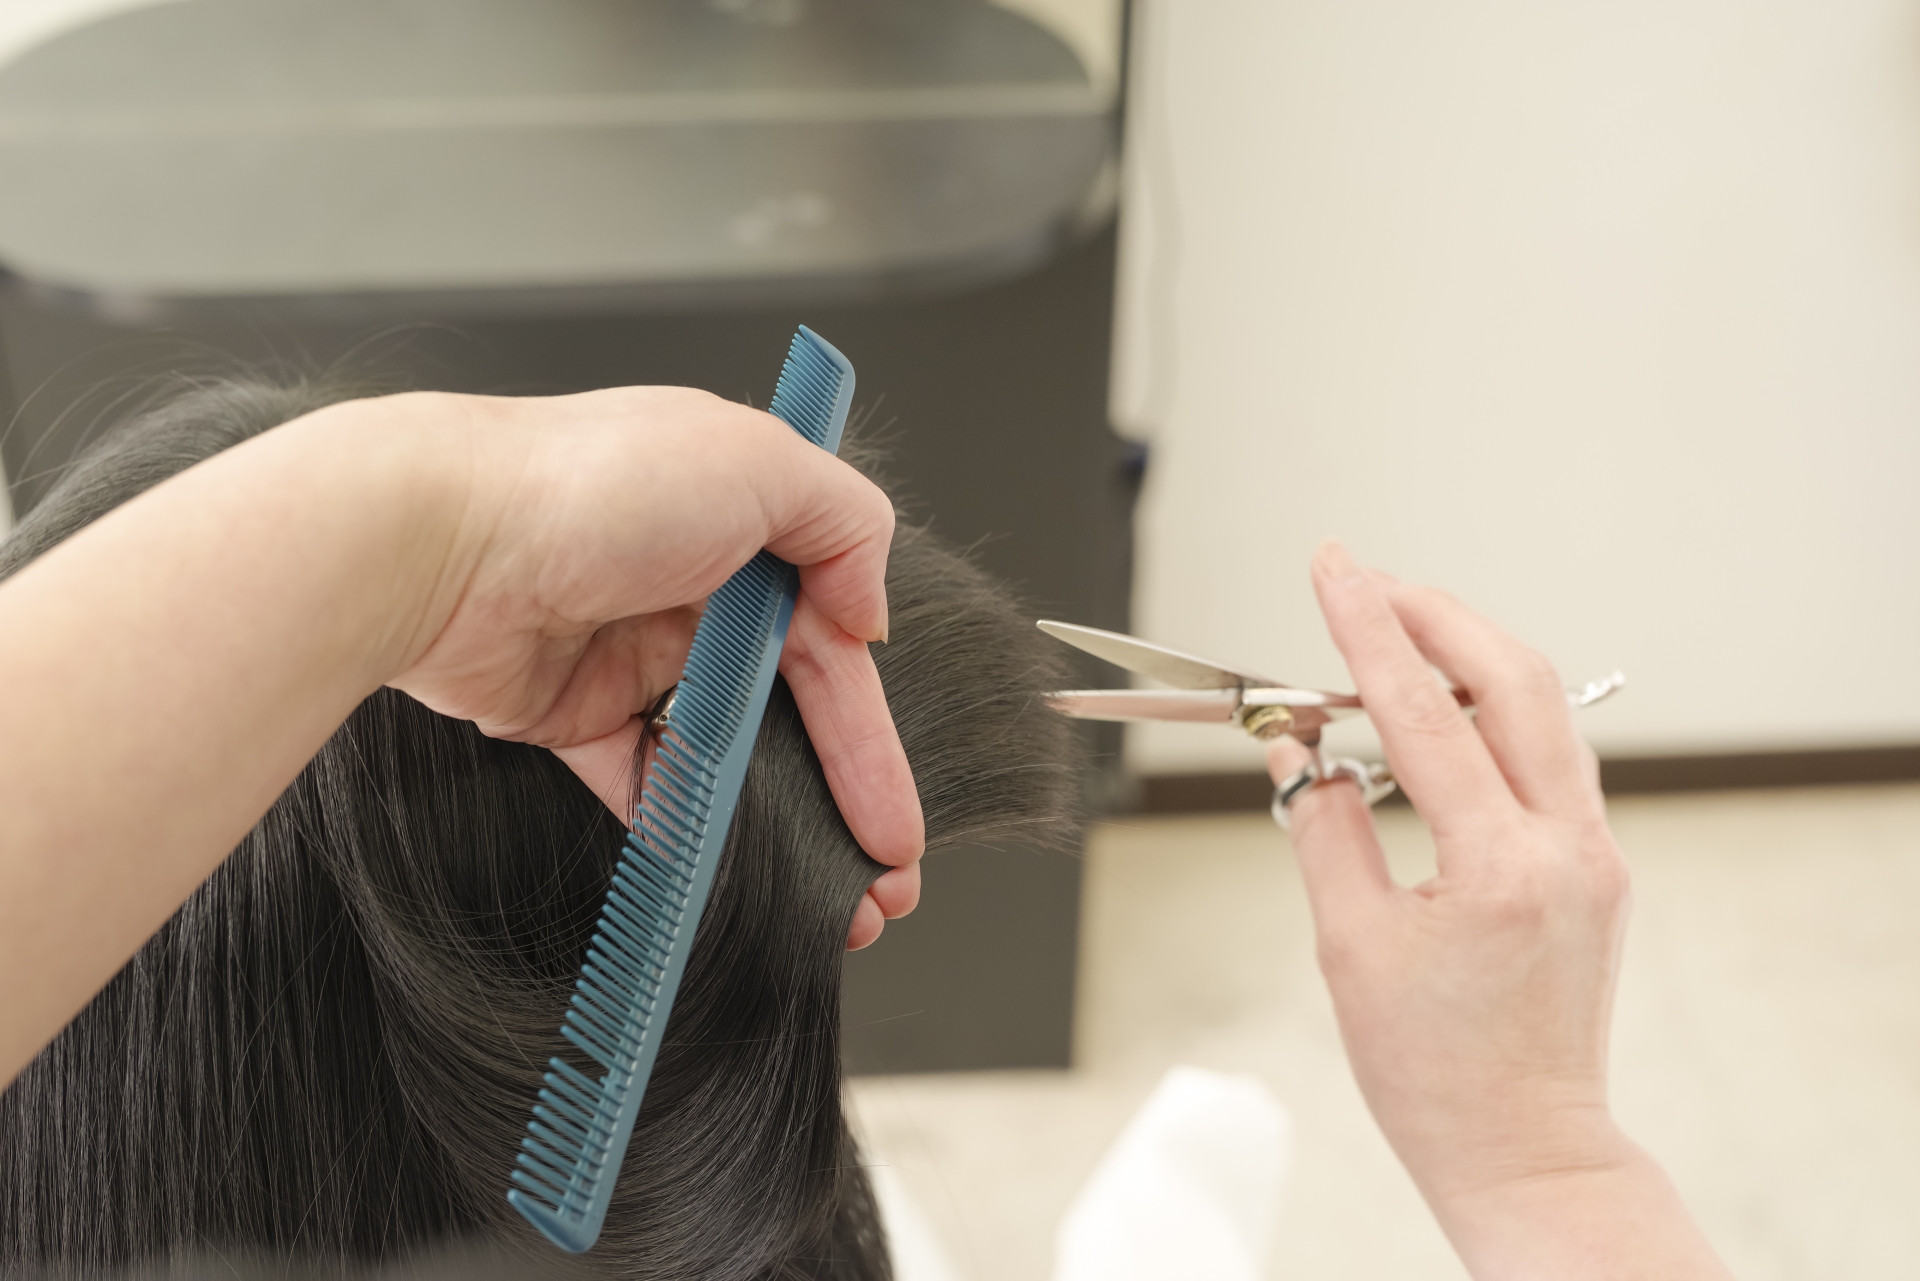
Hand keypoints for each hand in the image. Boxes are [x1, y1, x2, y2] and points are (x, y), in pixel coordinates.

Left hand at [373, 387, 923, 947]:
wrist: (436, 541)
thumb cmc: (585, 484)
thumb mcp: (758, 460)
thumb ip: (848, 524)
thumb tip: (872, 611)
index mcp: (744, 521)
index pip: (833, 644)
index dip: (869, 736)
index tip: (895, 820)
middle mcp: (695, 585)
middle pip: (788, 712)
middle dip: (839, 800)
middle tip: (878, 882)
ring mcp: (633, 653)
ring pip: (724, 756)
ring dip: (775, 828)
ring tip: (819, 903)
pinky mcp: (572, 711)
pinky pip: (642, 783)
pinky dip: (685, 830)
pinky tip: (725, 876)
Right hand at [1269, 540, 1728, 1279]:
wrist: (1524, 1148)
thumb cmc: (1434, 1074)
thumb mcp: (1350, 947)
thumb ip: (1322, 828)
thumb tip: (1297, 747)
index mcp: (1500, 871)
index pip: (1420, 714)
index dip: (1366, 629)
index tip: (1333, 566)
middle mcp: (1566, 849)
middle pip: (1515, 678)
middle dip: (1437, 613)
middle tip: (1368, 580)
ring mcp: (1594, 856)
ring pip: (1542, 708)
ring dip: (1468, 654)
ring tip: (1393, 632)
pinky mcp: (1595, 868)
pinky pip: (1547, 755)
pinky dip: (1491, 712)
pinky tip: (1439, 710)